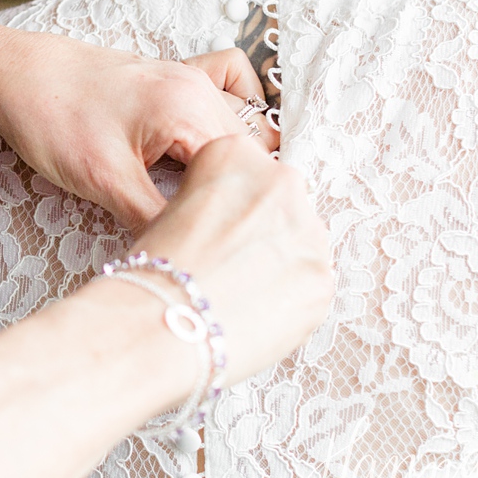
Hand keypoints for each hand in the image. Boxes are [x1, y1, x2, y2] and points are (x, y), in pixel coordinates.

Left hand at [0, 28, 279, 228]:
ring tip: (214, 203)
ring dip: (237, 164)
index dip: (239, 212)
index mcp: (190, 109)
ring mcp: (188, 79)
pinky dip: (233, 115)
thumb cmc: (51, 120)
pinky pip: (227, 89)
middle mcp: (199, 88)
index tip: (227, 242)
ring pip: (242, 128)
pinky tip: (211, 150)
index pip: (247, 171)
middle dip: (243, 193)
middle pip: (251, 152)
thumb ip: (157, 218)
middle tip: (221, 232)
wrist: (14, 75)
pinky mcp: (172, 79)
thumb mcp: (105, 182)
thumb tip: (190, 252)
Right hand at [134, 135, 330, 387]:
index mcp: (234, 153)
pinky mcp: (323, 278)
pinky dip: (288, 301)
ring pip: (299, 244)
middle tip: (229, 264)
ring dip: (278, 264)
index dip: (227, 206)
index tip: (214, 229)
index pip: (245, 171)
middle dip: (261, 231)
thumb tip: (232, 227)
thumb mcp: (170, 209)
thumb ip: (213, 202)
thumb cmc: (154, 270)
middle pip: (279, 203)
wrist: (162, 325)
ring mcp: (309, 230)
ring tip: (241, 295)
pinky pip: (309, 286)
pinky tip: (255, 314)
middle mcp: (280, 181)